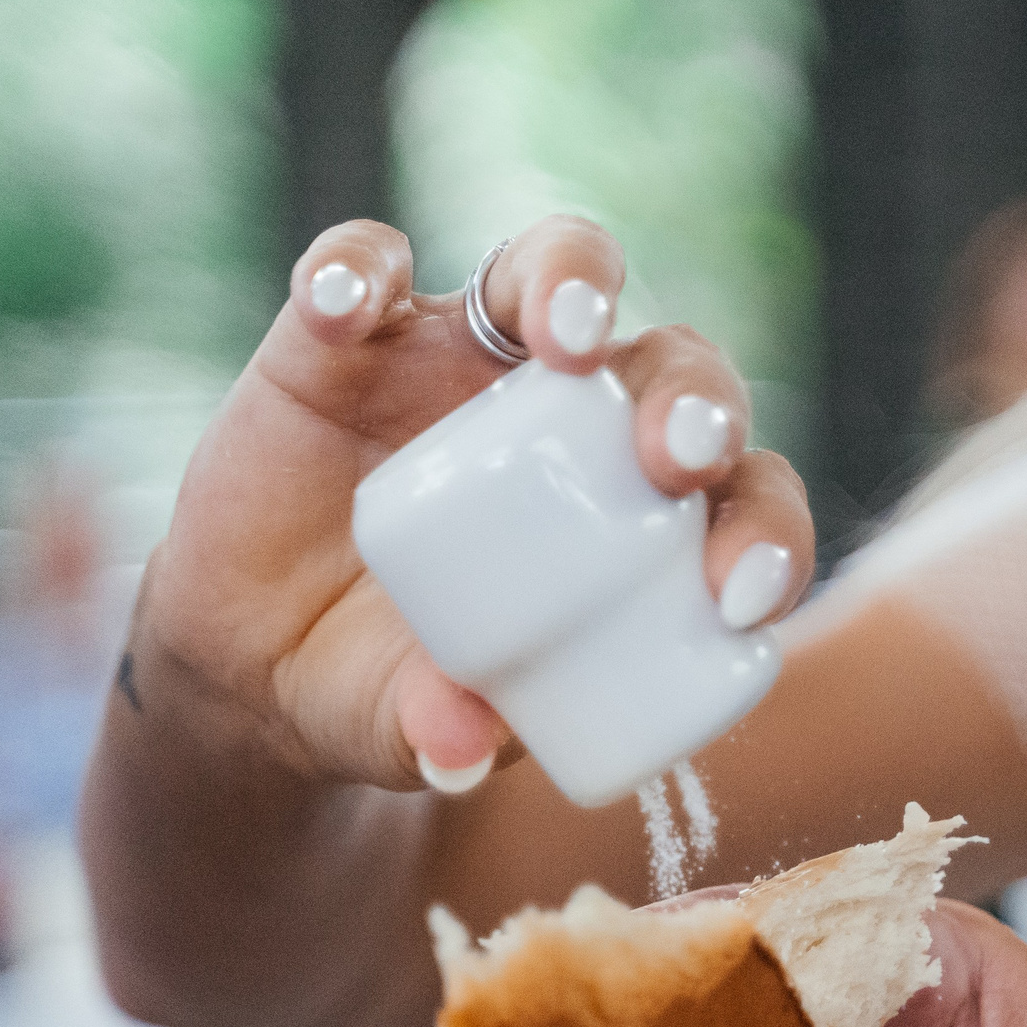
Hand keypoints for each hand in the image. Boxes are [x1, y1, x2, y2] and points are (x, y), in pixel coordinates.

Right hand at [129, 215, 813, 786]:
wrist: (260, 665)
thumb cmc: (395, 691)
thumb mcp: (426, 729)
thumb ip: (452, 735)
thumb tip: (462, 754)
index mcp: (639, 510)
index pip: (741, 492)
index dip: (765, 529)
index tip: (742, 597)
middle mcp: (574, 414)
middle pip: (671, 363)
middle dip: (695, 398)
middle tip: (680, 460)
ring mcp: (461, 359)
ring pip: (543, 271)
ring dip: (569, 281)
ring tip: (564, 335)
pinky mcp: (346, 341)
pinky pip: (358, 275)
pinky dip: (353, 274)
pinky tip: (341, 308)